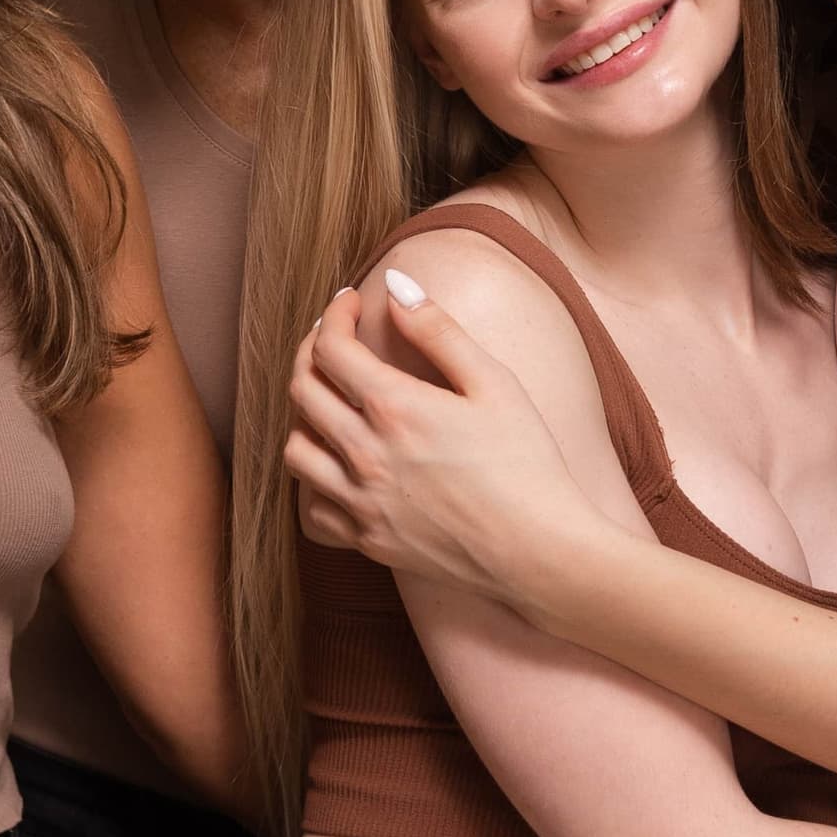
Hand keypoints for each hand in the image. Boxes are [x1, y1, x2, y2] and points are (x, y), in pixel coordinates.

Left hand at [281, 275, 591, 615]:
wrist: (541, 553)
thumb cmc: (528, 464)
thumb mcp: (495, 383)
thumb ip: (439, 330)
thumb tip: (395, 283)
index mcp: (396, 409)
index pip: (330, 347)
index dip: (333, 314)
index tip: (349, 301)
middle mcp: (365, 456)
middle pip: (302, 391)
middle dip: (311, 352)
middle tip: (334, 339)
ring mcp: (362, 504)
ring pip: (295, 450)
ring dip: (305, 417)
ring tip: (332, 402)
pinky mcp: (369, 542)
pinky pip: (312, 510)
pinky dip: (314, 482)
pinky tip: (339, 466)